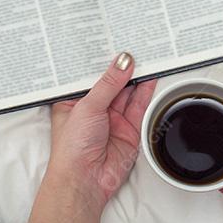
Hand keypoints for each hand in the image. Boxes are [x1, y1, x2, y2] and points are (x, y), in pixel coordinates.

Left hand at [45, 52, 155, 209]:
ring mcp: (112, 120)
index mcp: (74, 101)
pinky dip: (146, 92)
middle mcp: (93, 109)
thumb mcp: (87, 106)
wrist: (85, 181)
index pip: (90, 76)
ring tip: (147, 56)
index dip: (102, 60)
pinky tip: (151, 77)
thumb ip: (108, 84)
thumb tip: (122, 62)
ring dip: (137, 77)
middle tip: (135, 46)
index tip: (113, 42)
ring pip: (128, 93)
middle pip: (112, 83)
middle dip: (123, 67)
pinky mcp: (129, 130)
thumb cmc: (71, 149)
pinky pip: (139, 107)